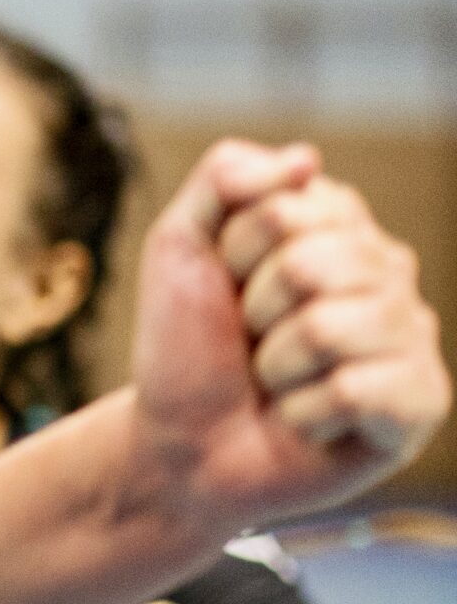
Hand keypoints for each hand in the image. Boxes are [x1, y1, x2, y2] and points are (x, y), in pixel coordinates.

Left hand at [127, 149, 450, 533]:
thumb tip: (305, 158)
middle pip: (312, 266)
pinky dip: (304, 414)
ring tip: (278, 383)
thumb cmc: (189, 348)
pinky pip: (356, 391)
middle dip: (255, 313)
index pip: (286, 207)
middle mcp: (388, 271)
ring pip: (330, 330)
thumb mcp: (181, 247)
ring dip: (276, 368)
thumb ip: (224, 182)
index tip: (228, 286)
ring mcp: (412, 334)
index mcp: (339, 224)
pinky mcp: (422, 400)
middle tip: (253, 342)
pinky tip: (306, 420)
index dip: (234, 254)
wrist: (181, 445)